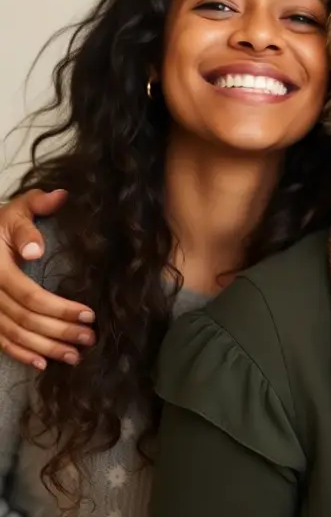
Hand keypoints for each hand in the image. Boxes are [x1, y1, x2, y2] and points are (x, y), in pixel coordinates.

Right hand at [0, 189, 94, 367]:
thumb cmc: (3, 222)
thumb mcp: (18, 208)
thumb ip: (37, 204)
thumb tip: (58, 198)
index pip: (30, 296)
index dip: (60, 309)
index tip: (90, 315)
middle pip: (25, 320)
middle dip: (59, 332)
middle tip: (90, 338)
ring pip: (13, 335)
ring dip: (45, 348)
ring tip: (75, 356)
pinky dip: (20, 354)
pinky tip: (43, 364)